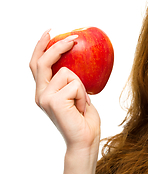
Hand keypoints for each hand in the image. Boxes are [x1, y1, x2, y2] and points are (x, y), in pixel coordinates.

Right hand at [29, 29, 100, 153]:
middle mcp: (40, 94)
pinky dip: (83, 95)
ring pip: (68, 73)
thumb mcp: (78, 96)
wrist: (85, 141)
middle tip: (74, 39)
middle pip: (42, 62)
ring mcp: (44, 98)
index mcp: (44, 92)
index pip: (37, 64)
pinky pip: (75, 84)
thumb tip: (78, 64)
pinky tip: (81, 109)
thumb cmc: (84, 120)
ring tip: (81, 104)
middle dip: (58, 46)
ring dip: (81, 87)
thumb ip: (71, 82)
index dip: (41, 47)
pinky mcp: (53, 101)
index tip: (50, 32)